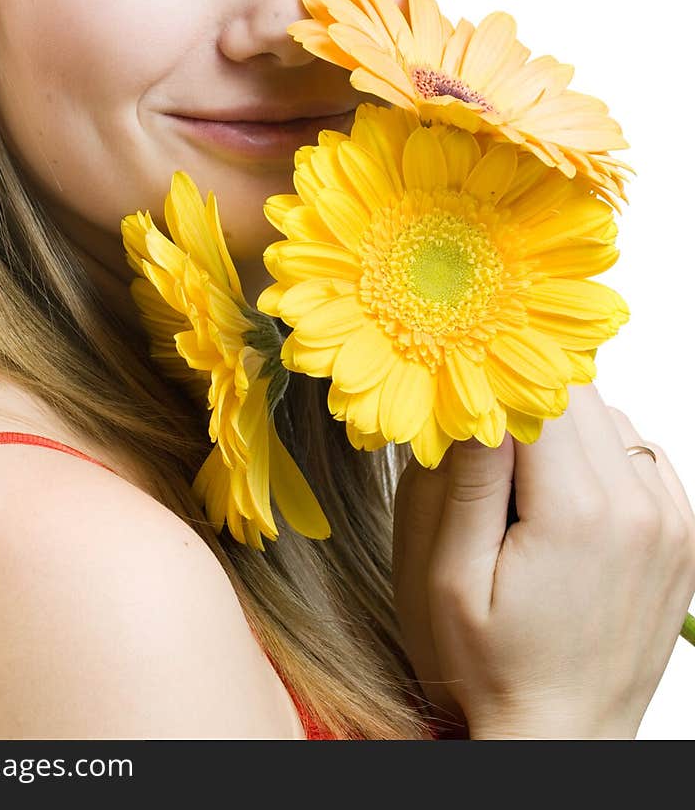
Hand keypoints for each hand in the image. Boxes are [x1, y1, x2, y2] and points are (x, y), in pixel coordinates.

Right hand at [392, 383, 694, 738]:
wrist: (564, 736)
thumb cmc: (496, 665)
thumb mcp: (453, 579)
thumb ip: (467, 482)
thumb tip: (478, 399)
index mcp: (575, 514)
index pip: (543, 396)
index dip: (500, 388)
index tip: (469, 399)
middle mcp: (637, 508)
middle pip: (581, 398)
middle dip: (531, 404)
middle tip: (491, 443)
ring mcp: (669, 521)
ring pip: (612, 420)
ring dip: (567, 432)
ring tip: (529, 486)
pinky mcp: (683, 534)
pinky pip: (642, 455)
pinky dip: (604, 457)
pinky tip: (570, 500)